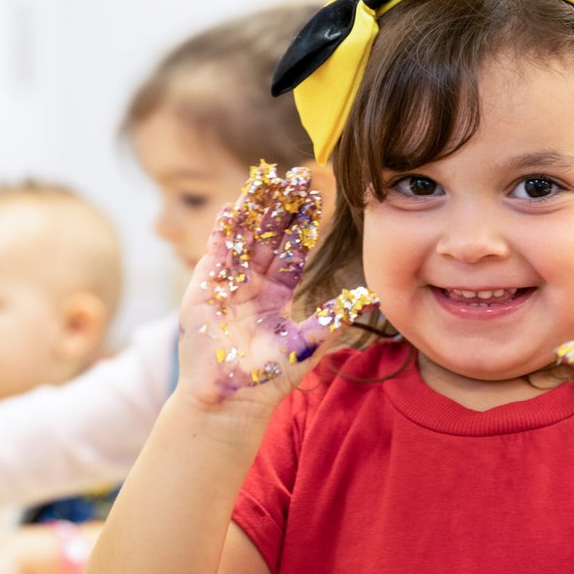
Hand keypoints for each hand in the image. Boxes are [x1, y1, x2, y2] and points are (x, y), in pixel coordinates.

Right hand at [178, 162, 375, 408]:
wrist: (230, 398)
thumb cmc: (268, 378)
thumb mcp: (307, 343)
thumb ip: (333, 318)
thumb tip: (369, 297)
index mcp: (278, 293)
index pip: (293, 249)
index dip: (302, 223)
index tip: (314, 195)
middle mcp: (254, 283)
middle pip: (268, 235)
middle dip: (280, 206)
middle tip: (293, 175)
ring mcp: (228, 283)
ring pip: (243, 237)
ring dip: (253, 209)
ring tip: (263, 179)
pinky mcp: (204, 289)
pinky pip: (215, 254)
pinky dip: (223, 232)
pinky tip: (232, 209)